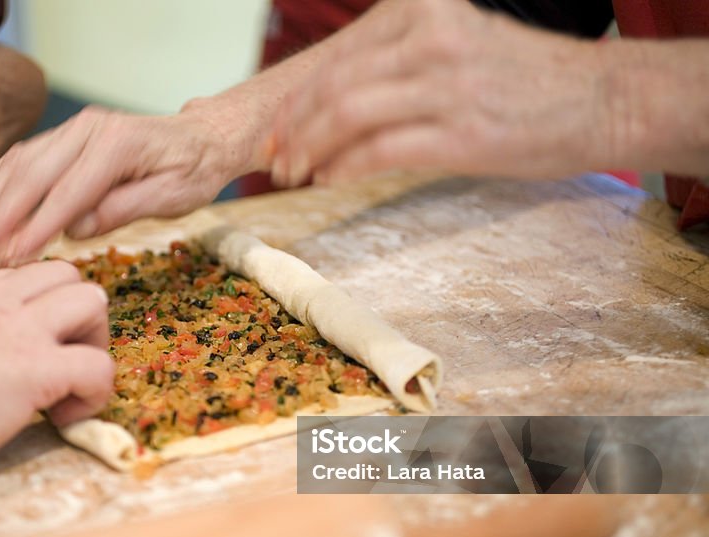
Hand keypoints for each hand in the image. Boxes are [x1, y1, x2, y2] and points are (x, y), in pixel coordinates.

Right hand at [0, 105, 243, 270]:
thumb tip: (78, 229)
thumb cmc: (193, 171)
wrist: (201, 137)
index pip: (67, 191)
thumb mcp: (173, 197)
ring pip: (18, 165)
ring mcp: (73, 130)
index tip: (10, 259)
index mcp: (116, 144)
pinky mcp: (64, 137)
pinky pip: (21, 160)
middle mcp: (88, 129)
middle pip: (30, 174)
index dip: (35, 227)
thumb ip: (124, 209)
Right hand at [0, 261, 113, 486]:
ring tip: (71, 385)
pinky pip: (98, 365)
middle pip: (67, 273)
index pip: (24, 276)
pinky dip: (94, 393)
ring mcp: (16, 327)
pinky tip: (65, 418)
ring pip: (92, 300)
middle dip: (77, 317)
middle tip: (62, 361)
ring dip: (93, 343)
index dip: (39, 312)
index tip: (28, 351)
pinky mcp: (35, 368)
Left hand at [269, 0, 622, 184]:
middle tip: (274, 159)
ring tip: (292, 174)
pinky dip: (344, 168)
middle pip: (332, 87)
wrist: (603, 100)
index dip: (295, 99)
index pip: (337, 57)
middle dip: (292, 129)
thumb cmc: (524, 80)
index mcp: (422, 10)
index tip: (275, 128)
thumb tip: (333, 99)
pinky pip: (380, 151)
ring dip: (310, 151)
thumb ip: (397, 59)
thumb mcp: (457, 42)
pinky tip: (329, 179)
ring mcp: (445, 85)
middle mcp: (430, 38)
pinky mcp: (460, 134)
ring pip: (347, 117)